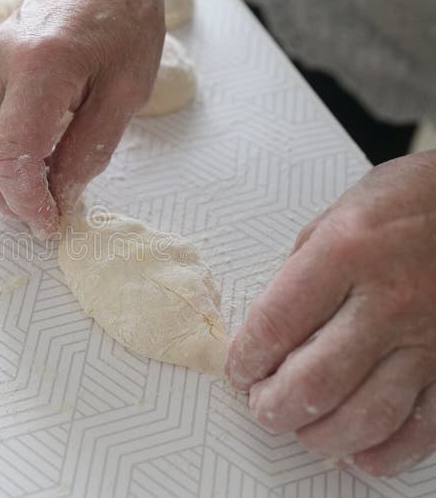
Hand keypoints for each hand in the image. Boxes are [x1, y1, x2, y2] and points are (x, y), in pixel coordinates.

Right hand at [0, 0, 166, 236]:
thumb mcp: (127, 92)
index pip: (10, 156)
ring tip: (32, 196)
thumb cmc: (124, 21)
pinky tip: (22, 165)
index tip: (49, 223)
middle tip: (41, 217)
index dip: (27, 201)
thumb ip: (90, 149)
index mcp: (39, 67)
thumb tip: (61, 196)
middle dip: (4, 200)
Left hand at [226, 151, 435, 476]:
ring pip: (367, 414)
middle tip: (262, 407)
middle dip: (274, 406)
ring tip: (301, 429)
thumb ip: (298, 275)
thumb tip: (267, 333)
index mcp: (345, 252)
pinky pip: (424, 425)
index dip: (246, 358)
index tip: (238, 370)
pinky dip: (387, 450)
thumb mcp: (333, 219)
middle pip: (316, 380)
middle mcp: (389, 298)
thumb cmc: (400, 205)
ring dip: (322, 434)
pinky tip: (360, 450)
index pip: (276, 324)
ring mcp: (428, 336)